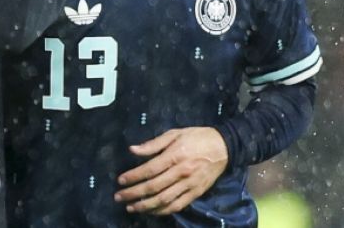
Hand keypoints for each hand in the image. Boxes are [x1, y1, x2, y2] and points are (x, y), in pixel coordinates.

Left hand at [113, 127, 228, 214]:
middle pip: (154, 187)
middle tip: (119, 197)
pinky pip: (177, 205)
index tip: (120, 181)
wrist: (224, 147)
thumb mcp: (175, 133)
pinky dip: (163, 211)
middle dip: (134, 193)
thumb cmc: (197, 137)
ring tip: (131, 207)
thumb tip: (133, 150)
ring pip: (164, 200)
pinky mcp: (196, 193)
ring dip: (145, 206)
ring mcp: (189, 185)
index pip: (150, 169)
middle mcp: (182, 172)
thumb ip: (153, 143)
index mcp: (175, 155)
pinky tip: (151, 211)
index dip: (133, 176)